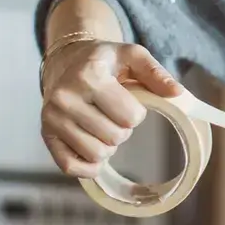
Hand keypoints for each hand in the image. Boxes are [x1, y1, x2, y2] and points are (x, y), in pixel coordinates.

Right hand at [38, 39, 182, 178]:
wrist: (65, 62)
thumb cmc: (103, 62)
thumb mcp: (131, 56)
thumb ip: (156, 74)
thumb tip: (178, 93)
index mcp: (89, 76)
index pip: (131, 117)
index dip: (136, 112)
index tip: (126, 100)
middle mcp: (65, 97)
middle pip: (115, 138)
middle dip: (122, 129)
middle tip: (112, 114)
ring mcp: (51, 118)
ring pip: (97, 155)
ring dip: (107, 146)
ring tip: (101, 126)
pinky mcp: (46, 136)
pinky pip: (71, 167)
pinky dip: (88, 166)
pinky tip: (92, 148)